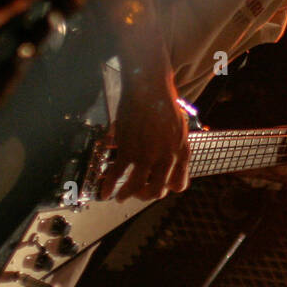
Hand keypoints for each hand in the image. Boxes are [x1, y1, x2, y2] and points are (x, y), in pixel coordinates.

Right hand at [100, 77, 189, 202]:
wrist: (149, 90)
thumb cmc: (164, 105)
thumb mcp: (179, 129)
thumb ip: (175, 148)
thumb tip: (168, 162)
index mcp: (181, 153)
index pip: (179, 184)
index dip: (167, 189)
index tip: (157, 185)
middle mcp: (166, 158)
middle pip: (157, 191)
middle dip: (146, 196)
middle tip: (138, 193)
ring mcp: (146, 156)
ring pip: (136, 188)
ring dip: (126, 195)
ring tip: (120, 197)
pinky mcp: (128, 150)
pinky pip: (116, 175)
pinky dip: (109, 186)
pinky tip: (104, 191)